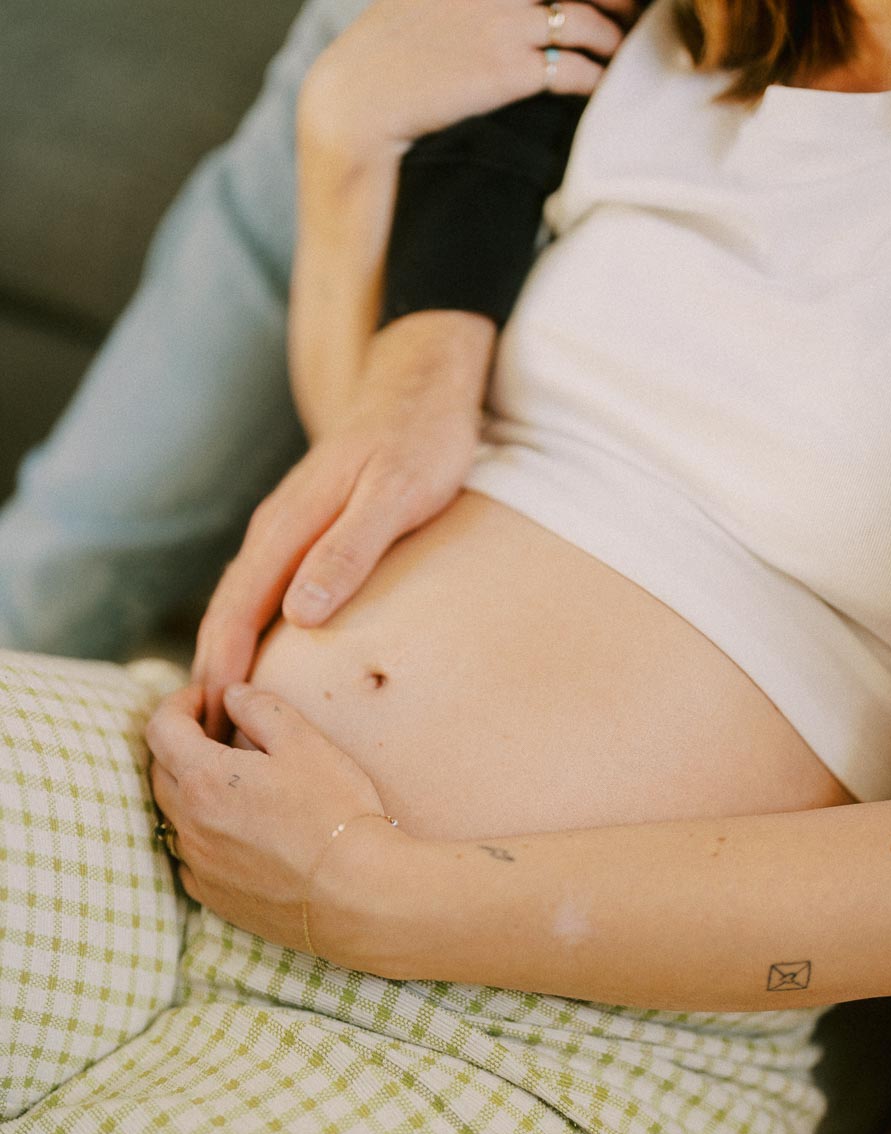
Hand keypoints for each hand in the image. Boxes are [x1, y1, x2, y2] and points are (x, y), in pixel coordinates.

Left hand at [147, 683, 407, 969]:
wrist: (357, 894)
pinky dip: (200, 834)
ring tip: (228, 782)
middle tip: (216, 733)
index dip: (178, 704)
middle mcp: (189, 824)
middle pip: (160, 771)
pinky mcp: (215, 897)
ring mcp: (199, 865)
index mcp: (204, 778)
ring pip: (172, 816)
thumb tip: (233, 696)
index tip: (205, 699)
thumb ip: (261, 708)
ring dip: (188, 790)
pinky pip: (190, 858)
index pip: (161, 728)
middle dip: (179, 744)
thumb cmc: (335, 812)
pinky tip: (233, 831)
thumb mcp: (304, 742)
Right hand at [192, 311, 492, 740]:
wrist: (423, 382)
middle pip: (230, 609)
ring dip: (228, 650)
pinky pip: (266, 585)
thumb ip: (348, 551)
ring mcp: (289, 526)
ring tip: (226, 707)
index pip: (237, 610)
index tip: (214, 721)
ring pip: (244, 597)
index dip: (222, 667)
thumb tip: (299, 615)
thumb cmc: (420, 440)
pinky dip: (253, 624)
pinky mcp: (307, 528)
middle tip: (208, 735)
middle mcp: (278, 528)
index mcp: (289, 526)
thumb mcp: (395, 496)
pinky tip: (263, 651)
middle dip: (213, 670)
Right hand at [301, 0, 643, 154]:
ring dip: (612, 36)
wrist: (360, 102)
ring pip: (588, 20)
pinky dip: (595, 76)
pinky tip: (600, 83)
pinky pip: (574, 70)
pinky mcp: (510, 72)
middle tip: (626, 7)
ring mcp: (505, 23)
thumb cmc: (387, 51)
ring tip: (616, 47)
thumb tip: (504, 8)